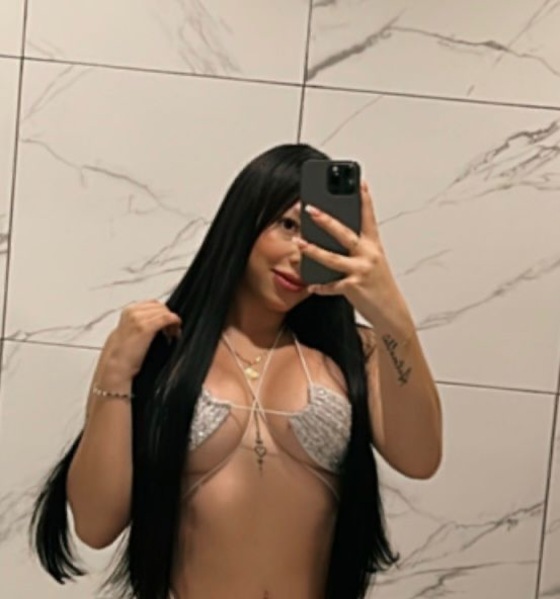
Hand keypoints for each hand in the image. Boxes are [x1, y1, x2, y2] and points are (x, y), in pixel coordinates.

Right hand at [97, 300, 181, 379]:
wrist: (115, 367)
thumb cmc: (122, 354)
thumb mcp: (130, 332)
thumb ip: (141, 323)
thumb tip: (157, 323)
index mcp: (128, 311)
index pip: (153, 304)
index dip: (163, 312)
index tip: (167, 323)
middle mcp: (133, 312)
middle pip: (160, 307)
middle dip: (168, 316)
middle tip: (172, 330)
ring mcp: (139, 319)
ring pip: (164, 312)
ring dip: (172, 321)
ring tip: (173, 333)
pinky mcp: (146, 328)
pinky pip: (167, 318)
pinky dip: (175, 323)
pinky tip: (175, 332)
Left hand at [295, 181, 398, 317]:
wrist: (391, 313)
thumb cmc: (379, 286)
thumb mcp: (371, 263)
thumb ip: (356, 250)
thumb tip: (331, 238)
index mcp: (374, 246)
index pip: (368, 218)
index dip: (365, 199)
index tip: (359, 182)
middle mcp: (369, 255)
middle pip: (344, 233)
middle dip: (326, 220)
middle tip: (310, 208)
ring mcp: (361, 271)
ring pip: (332, 258)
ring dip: (313, 250)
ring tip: (298, 242)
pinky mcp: (354, 287)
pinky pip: (331, 285)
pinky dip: (320, 286)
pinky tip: (311, 285)